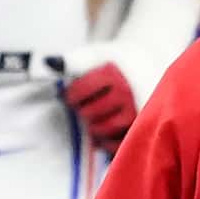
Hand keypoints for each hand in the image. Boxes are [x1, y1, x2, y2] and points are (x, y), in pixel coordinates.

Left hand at [45, 0, 199, 153]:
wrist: (151, 66)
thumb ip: (72, 59)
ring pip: (101, 129)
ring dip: (92, 125)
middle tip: (84, 105)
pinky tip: (104, 130)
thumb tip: (48, 63)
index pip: (79, 92)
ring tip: (95, 115)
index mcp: (114, 72)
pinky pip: (117, 144)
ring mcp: (137, 112)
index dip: (70, 95)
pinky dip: (106, 141)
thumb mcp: (97, 54)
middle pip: (89, 112)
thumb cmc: (118, 62)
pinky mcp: (143, 128)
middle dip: (82, 110)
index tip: (72, 94)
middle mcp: (127, 92)